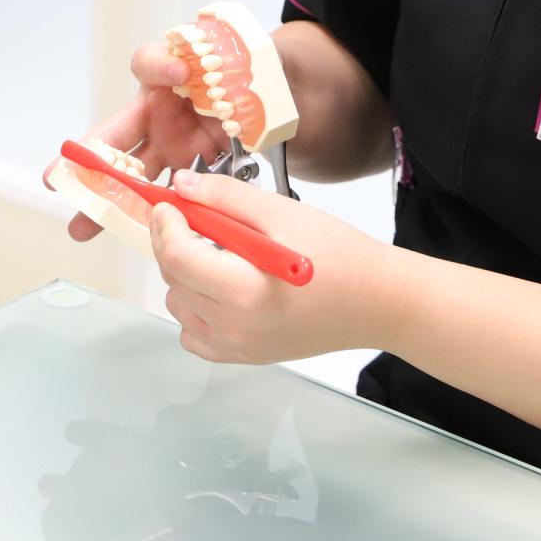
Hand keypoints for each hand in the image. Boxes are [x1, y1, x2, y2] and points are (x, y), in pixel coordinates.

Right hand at [42, 41, 231, 240]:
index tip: (181, 73)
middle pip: (115, 136)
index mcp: (166, 78)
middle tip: (60, 182)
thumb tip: (216, 68)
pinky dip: (158, 215)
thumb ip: (229, 57)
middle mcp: (158, 113)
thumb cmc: (242, 72)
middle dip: (87, 162)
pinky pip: (169, 197)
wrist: (268, 101)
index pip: (149, 64)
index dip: (160, 68)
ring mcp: (171, 146)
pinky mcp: (190, 174)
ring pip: (133, 177)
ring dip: (109, 201)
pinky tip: (146, 235)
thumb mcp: (237, 53)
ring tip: (82, 227)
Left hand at [149, 169, 394, 364]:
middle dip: (172, 244)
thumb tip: (182, 185)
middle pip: (173, 280)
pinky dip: (194, 310)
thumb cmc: (338, 255)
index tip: (169, 203)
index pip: (177, 256)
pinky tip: (218, 286)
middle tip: (190, 219)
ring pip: (179, 307)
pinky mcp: (245, 356)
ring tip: (213, 253)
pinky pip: (195, 335)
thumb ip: (225, 197)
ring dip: (183, 276)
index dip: (165, 224)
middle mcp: (235, 327)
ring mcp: (238, 347)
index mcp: (244, 289)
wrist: (375, 301)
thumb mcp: (280, 212)